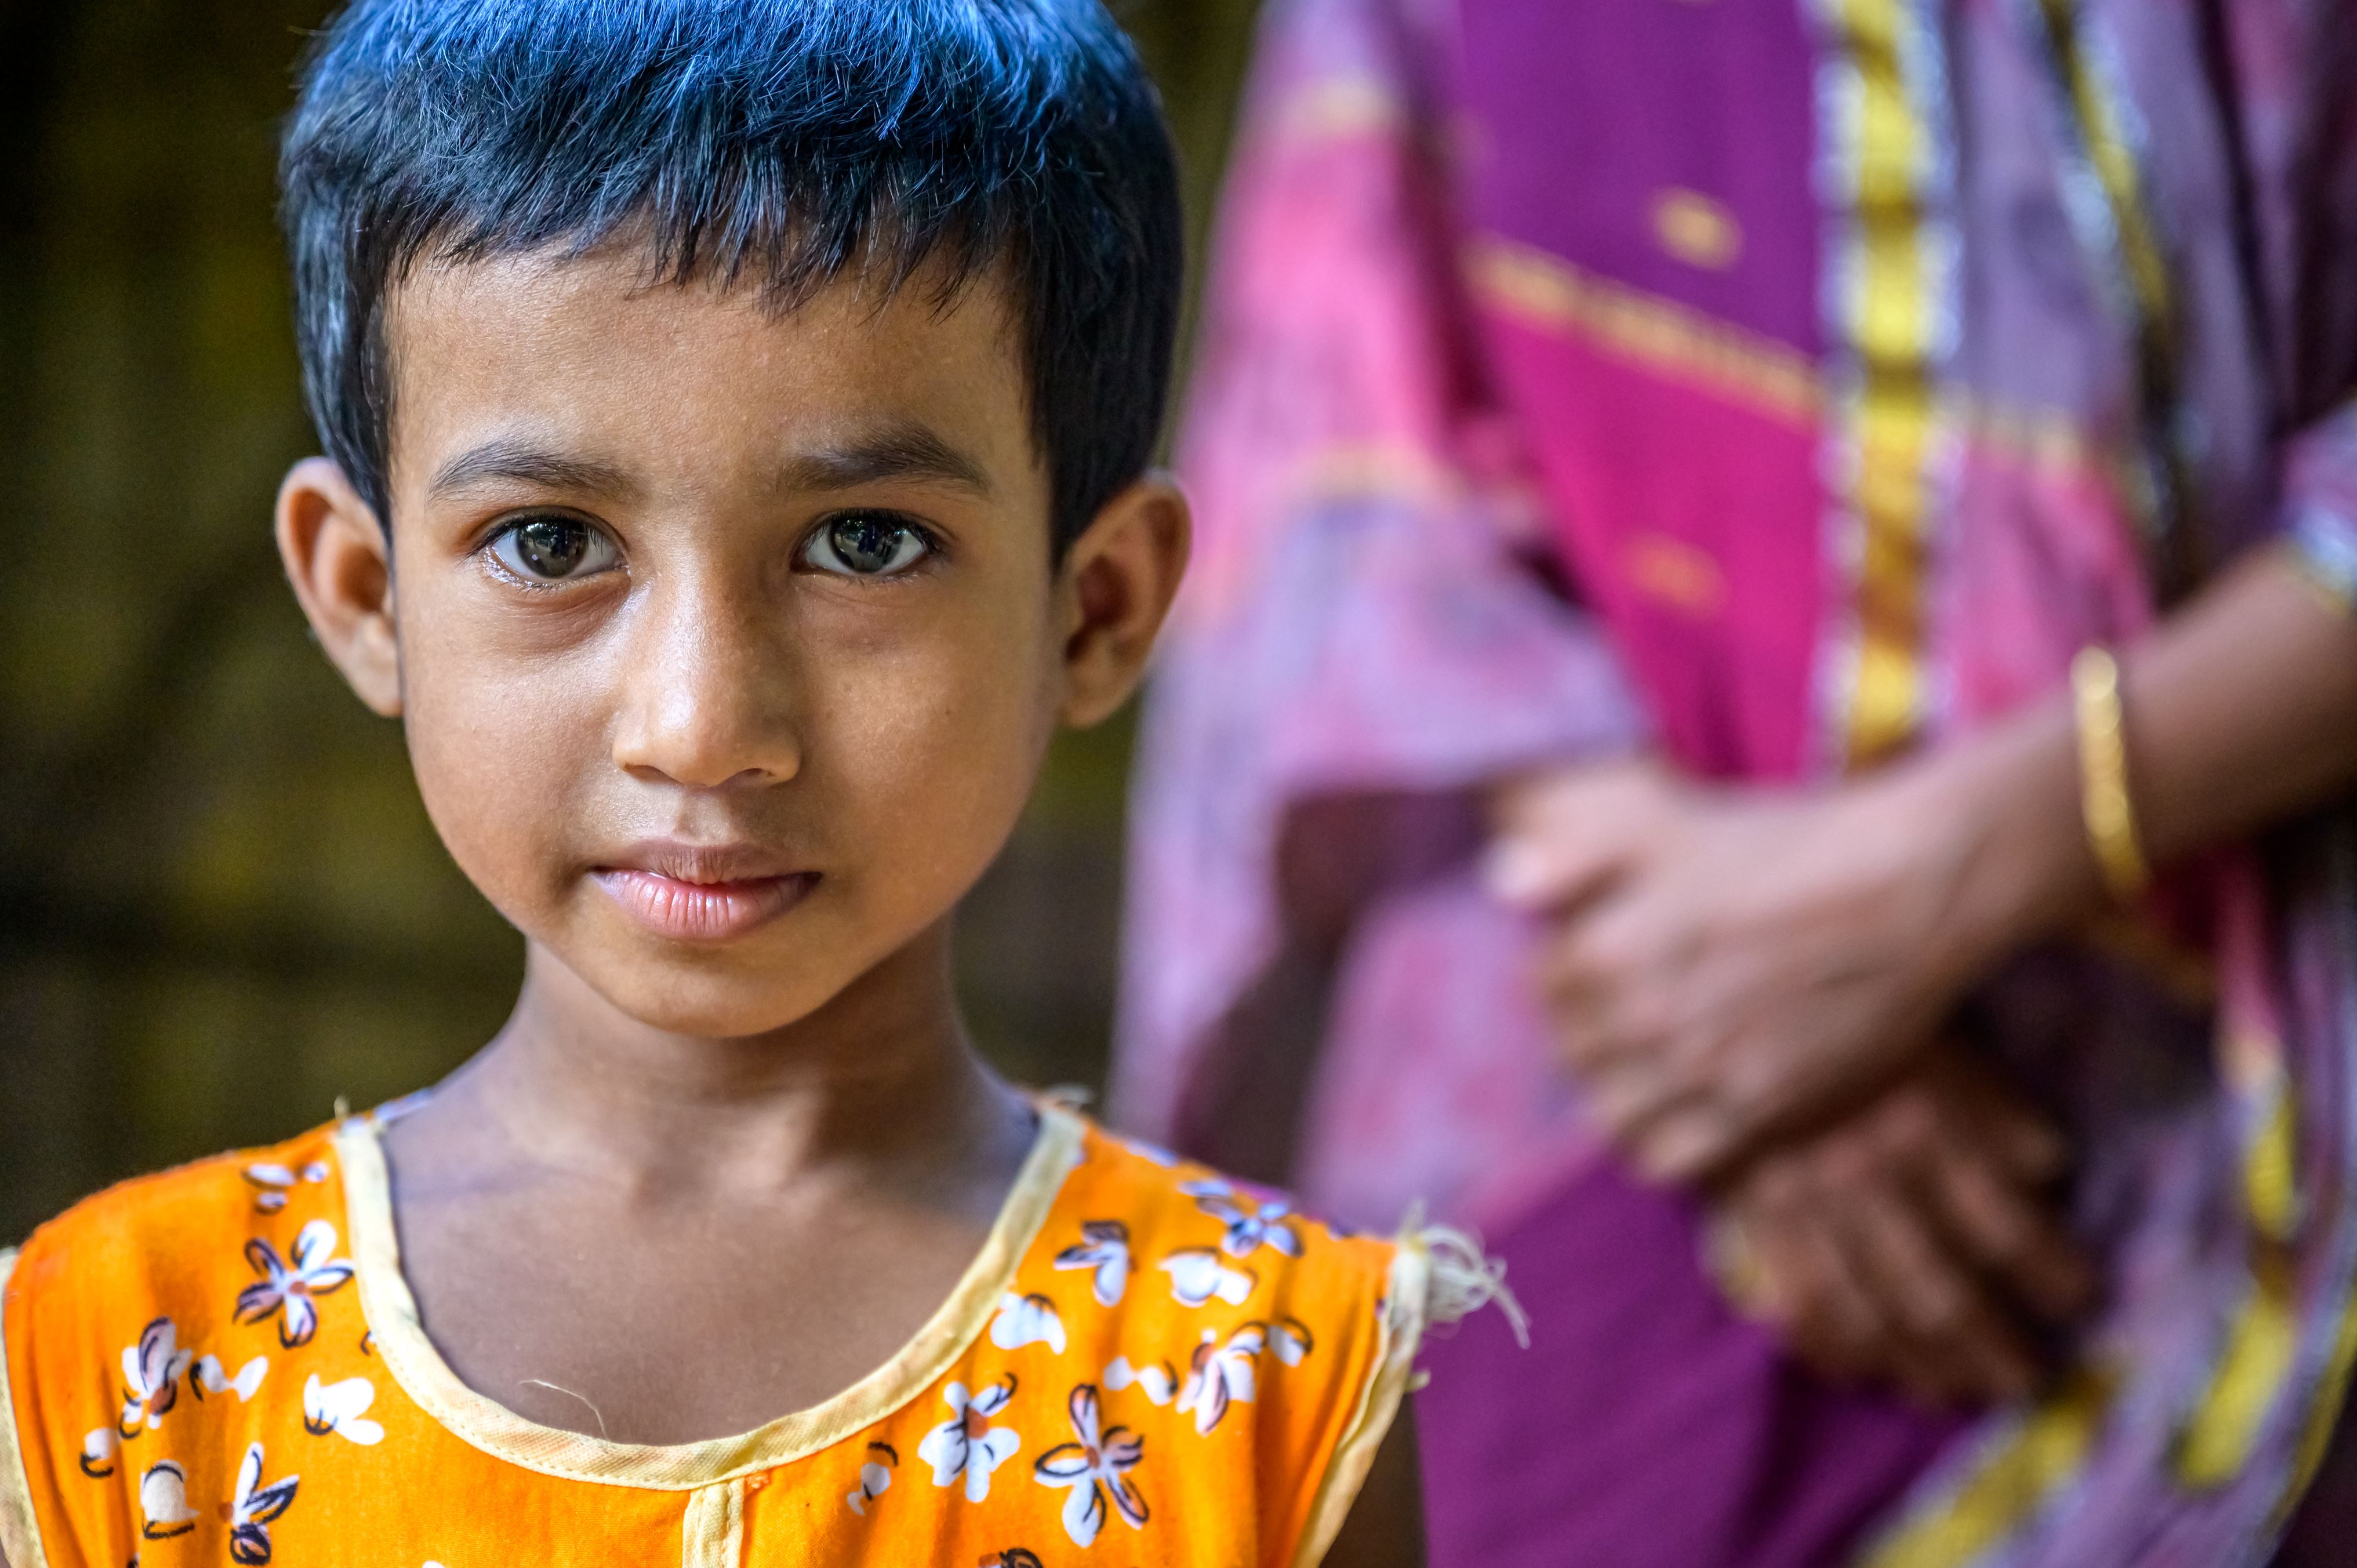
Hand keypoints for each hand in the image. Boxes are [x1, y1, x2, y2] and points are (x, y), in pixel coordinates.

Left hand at [1489, 756, 2026, 1181]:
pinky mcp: (1757, 1112)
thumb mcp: (1668, 825)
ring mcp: (1699, 1072)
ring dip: (1620, 1091)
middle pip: (1573, 1054)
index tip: (1605, 958)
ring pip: (1610, 1114)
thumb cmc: (1785, 845)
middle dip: (1593, 1032)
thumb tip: (1500, 885)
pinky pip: (1666, 1159)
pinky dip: (1662, 1141)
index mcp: (1607, 948)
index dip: (1572, 972)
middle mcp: (1643, 1019)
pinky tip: (1687, 1107)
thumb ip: (1576, 854)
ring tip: (1654, 1062)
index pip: (1546, 988)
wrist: (1905, 890)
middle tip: (1635, 1011)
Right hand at [1708, 1044, 2094, 1406]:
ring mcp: (1800, 1210)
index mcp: (1919, 1133)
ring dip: (1917, 1365)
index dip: (2050, 1273)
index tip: (2080, 1299)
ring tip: (1953, 1392)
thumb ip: (1997, 1108)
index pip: (2002, 1228)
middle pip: (1937, 1292)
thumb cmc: (1850, 1027)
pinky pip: (1791, 1299)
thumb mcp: (1939, 1043)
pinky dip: (1828, 1345)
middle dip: (1989, 1348)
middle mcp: (1863, 1184)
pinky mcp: (1749, 1219)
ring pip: (1867, 1314)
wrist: (1723, 1014)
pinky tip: (1859, 1369)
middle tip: (2025, 1381)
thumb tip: (2051, 1169)